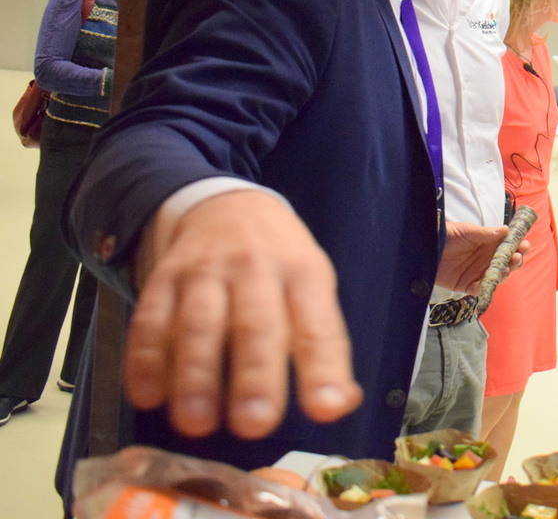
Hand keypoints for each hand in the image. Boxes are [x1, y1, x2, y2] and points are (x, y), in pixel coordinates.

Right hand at [127, 191, 361, 440]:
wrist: (228, 205)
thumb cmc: (279, 264)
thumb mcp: (314, 290)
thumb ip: (324, 348)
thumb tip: (338, 404)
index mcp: (304, 275)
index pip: (318, 325)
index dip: (323, 368)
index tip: (325, 409)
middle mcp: (257, 268)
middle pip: (256, 323)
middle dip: (255, 376)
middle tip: (253, 426)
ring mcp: (207, 270)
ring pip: (199, 323)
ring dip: (196, 375)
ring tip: (196, 423)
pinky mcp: (164, 276)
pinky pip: (151, 318)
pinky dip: (146, 359)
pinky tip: (147, 395)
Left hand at [436, 221, 526, 293]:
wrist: (426, 249)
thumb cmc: (447, 236)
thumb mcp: (466, 231)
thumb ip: (485, 234)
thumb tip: (506, 230)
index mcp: (489, 243)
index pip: (509, 245)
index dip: (518, 245)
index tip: (524, 244)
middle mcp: (487, 258)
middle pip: (507, 262)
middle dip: (516, 260)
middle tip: (517, 256)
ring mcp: (479, 272)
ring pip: (498, 276)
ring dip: (505, 272)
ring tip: (507, 267)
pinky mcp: (468, 285)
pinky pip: (482, 289)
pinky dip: (488, 286)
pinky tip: (492, 280)